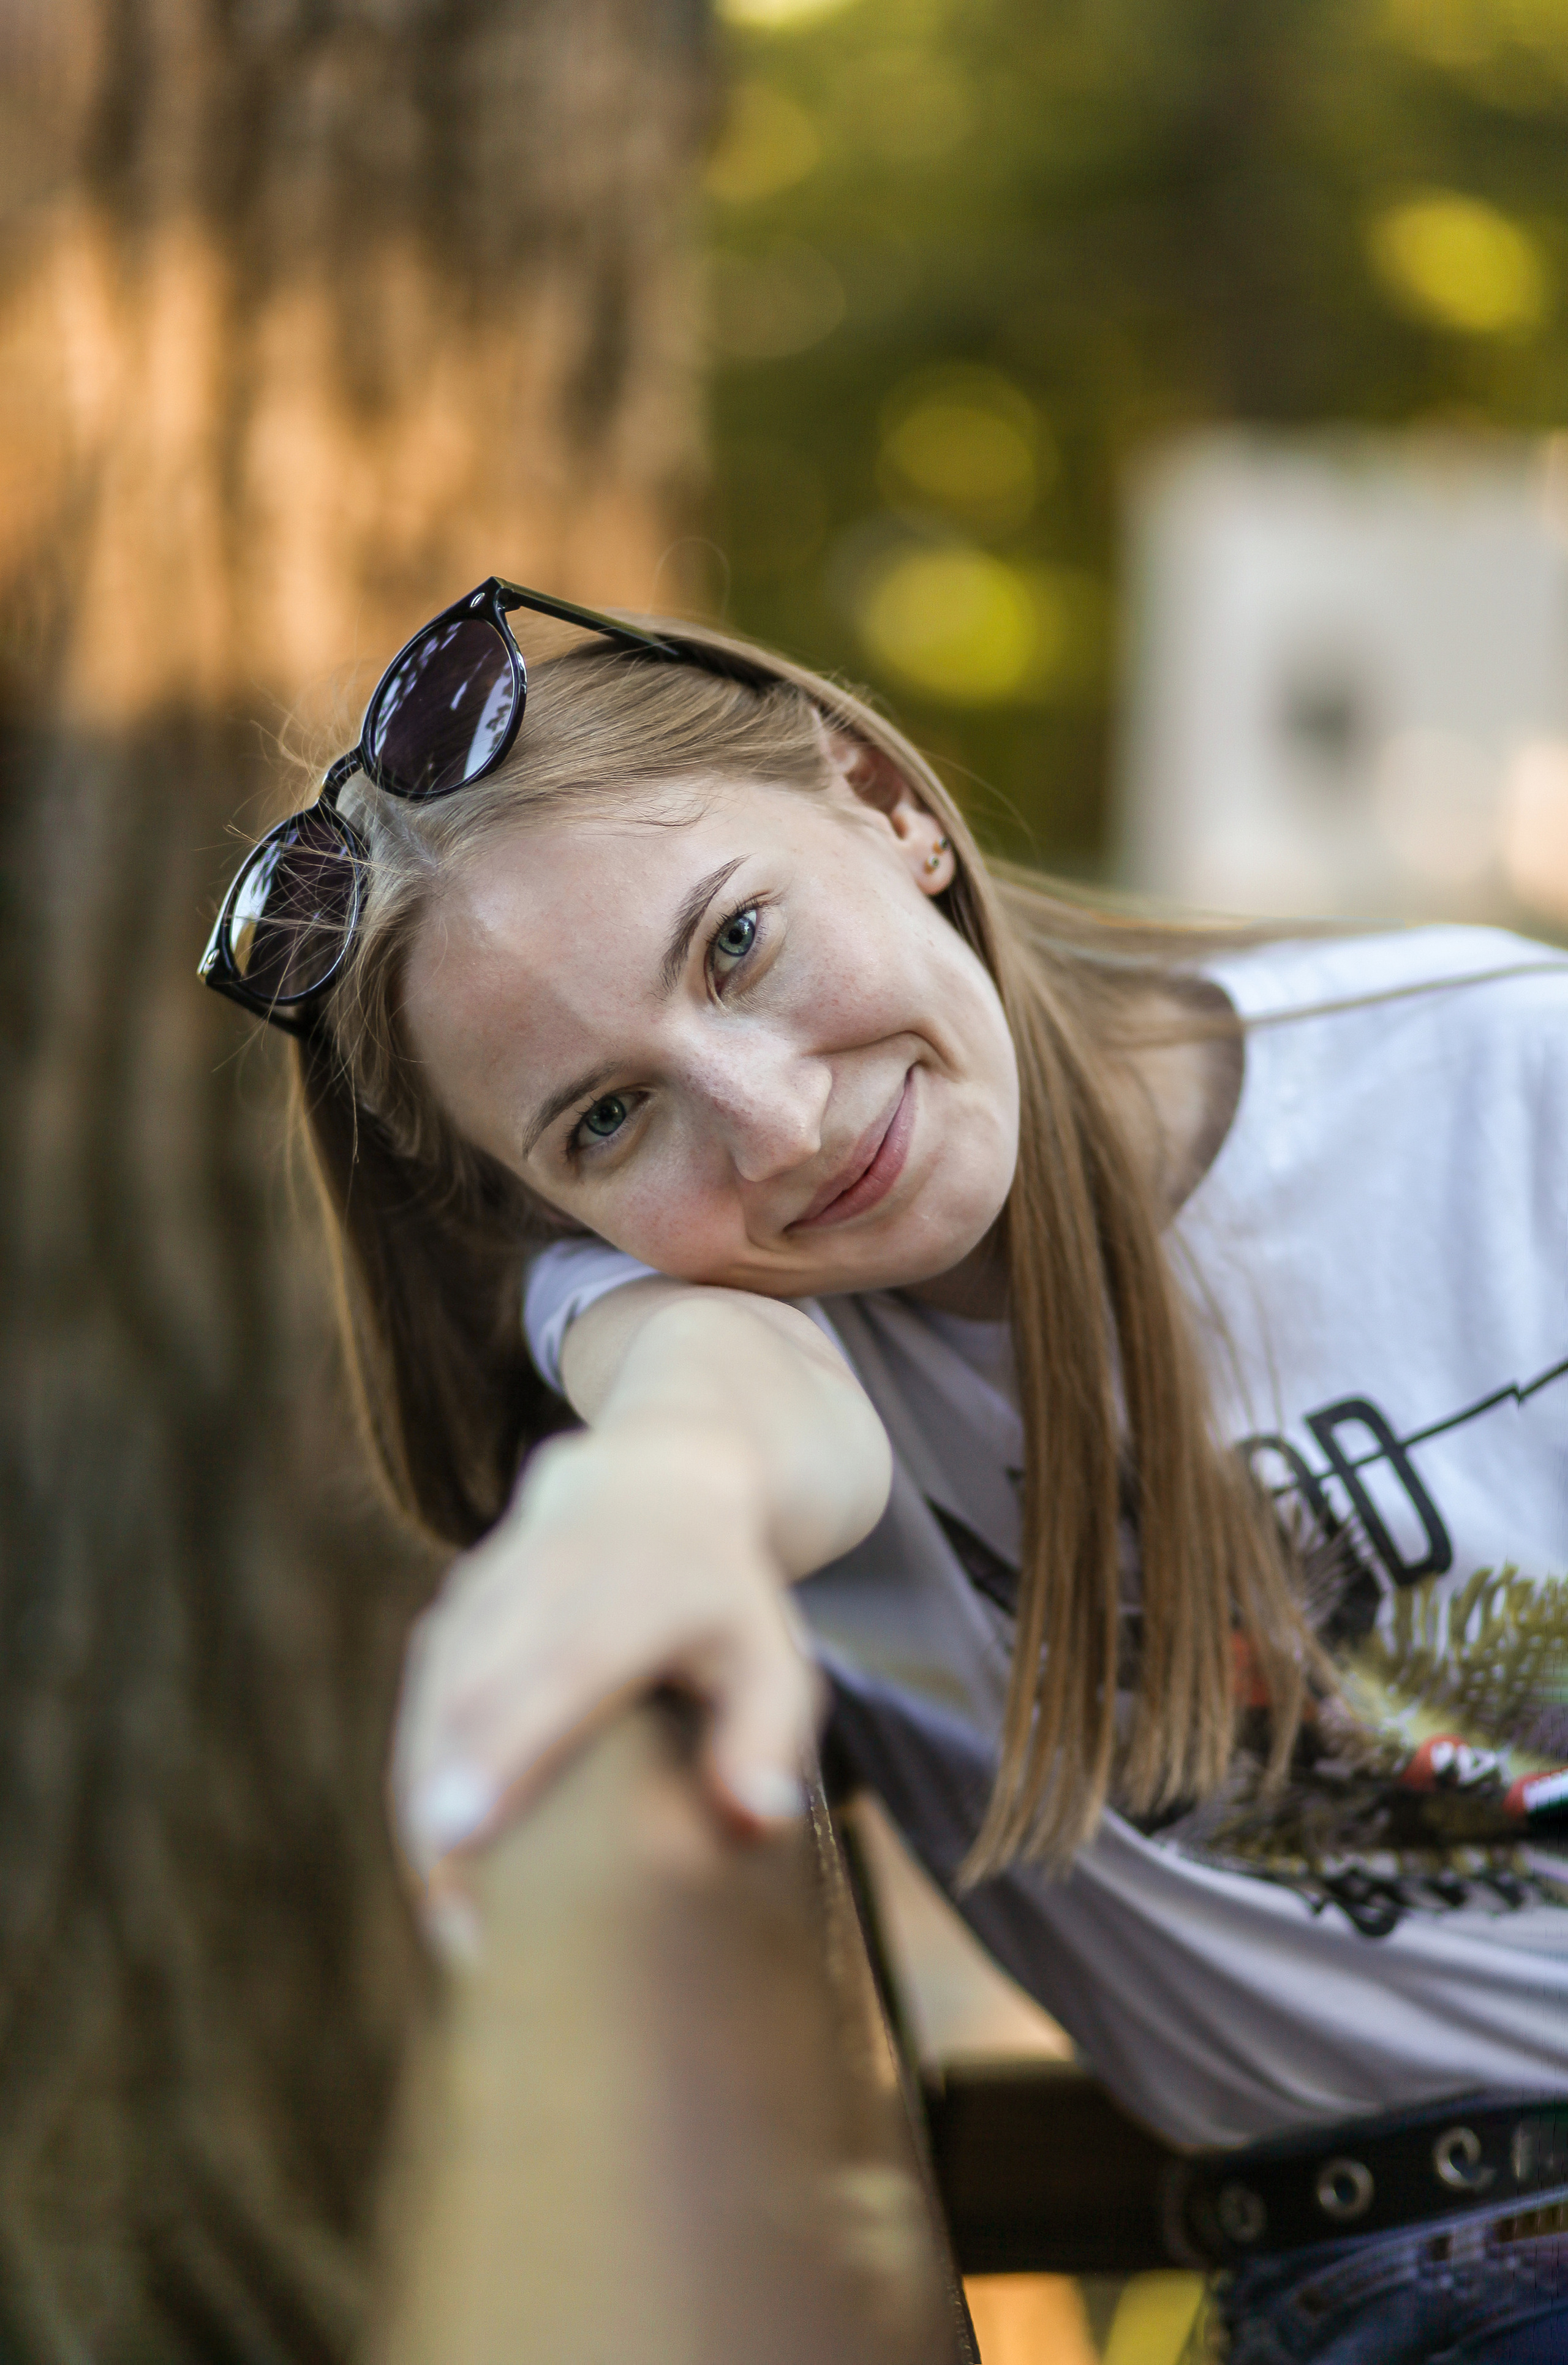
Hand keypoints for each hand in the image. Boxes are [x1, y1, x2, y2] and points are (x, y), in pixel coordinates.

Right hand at [393, 1414, 822, 1884]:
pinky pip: (425, 1691)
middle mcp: (550, 1577)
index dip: (503, 1753)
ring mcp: (491, 1584)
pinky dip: (423, 1767)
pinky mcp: (457, 1605)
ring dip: (427, 1797)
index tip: (458, 1834)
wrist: (657, 1477)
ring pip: (437, 1696)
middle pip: (473, 1693)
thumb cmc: (727, 1600)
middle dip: (447, 1800)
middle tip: (457, 1920)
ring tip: (449, 1909)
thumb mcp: (775, 1657)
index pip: (557, 1671)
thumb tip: (754, 1822)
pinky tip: (438, 1847)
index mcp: (635, 1591)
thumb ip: (766, 1739)